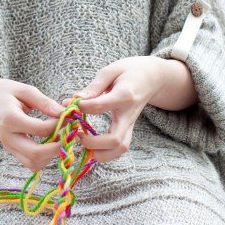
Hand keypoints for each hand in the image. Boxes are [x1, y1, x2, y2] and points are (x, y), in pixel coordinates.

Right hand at [0, 78, 66, 172]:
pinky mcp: (12, 152)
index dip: (58, 125)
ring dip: (51, 155)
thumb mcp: (24, 90)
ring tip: (60, 138)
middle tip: (70, 135)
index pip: (39, 129)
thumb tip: (62, 113)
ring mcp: (9, 147)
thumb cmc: (5, 93)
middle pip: (35, 154)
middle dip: (57, 147)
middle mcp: (7, 137)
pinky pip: (30, 163)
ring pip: (33, 164)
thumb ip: (43, 101)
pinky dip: (44, 158)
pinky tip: (50, 143)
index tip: (68, 117)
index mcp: (9, 119)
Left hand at [61, 56, 175, 163]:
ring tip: (83, 142)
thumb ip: (94, 87)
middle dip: (93, 143)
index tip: (71, 104)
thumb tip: (74, 100)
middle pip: (115, 140)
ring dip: (101, 153)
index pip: (100, 106)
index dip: (82, 107)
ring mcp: (130, 124)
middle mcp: (129, 114)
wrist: (153, 78)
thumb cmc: (129, 71)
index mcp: (124, 95)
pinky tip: (92, 145)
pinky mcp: (129, 129)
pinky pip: (120, 148)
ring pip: (120, 149)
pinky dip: (106, 152)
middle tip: (77, 135)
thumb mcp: (111, 71)